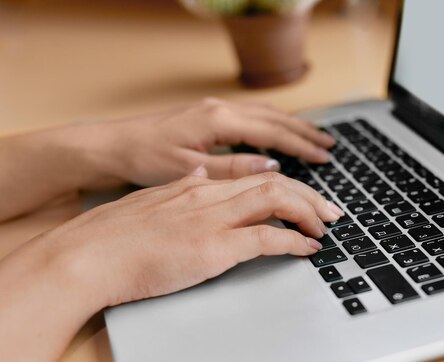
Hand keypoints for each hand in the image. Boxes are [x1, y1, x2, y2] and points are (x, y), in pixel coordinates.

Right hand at [30, 171, 342, 306]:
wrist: (87, 256)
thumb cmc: (111, 237)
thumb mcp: (150, 202)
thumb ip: (180, 190)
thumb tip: (200, 178)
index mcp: (195, 185)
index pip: (254, 176)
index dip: (286, 185)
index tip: (304, 197)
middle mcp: (208, 195)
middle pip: (274, 183)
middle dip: (309, 196)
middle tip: (330, 211)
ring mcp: (212, 219)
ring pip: (276, 201)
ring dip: (308, 213)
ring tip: (326, 227)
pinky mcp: (213, 248)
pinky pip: (266, 239)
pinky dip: (293, 242)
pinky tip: (307, 249)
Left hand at [98, 98, 335, 185]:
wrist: (113, 144)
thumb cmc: (145, 157)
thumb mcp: (190, 170)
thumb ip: (232, 168)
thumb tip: (271, 167)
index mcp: (220, 120)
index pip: (273, 132)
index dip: (301, 146)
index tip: (324, 159)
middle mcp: (221, 109)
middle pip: (275, 118)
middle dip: (305, 133)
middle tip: (330, 148)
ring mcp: (215, 109)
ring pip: (265, 114)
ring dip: (292, 126)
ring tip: (315, 138)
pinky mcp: (209, 115)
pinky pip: (252, 116)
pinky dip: (273, 124)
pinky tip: (280, 134)